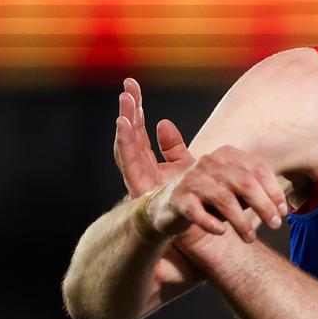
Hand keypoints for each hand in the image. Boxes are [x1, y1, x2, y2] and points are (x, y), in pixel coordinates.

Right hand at [114, 78, 193, 195]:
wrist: (194, 234)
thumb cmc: (187, 202)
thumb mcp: (183, 169)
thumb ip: (172, 148)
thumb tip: (162, 122)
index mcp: (148, 161)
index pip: (139, 129)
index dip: (136, 108)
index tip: (132, 84)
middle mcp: (139, 168)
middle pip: (130, 133)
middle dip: (128, 109)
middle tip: (127, 85)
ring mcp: (137, 178)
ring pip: (126, 145)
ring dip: (125, 122)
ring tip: (125, 101)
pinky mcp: (138, 186)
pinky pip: (129, 161)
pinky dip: (125, 140)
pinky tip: (123, 123)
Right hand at [145, 141, 289, 243]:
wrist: (166, 206)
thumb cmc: (209, 198)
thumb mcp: (234, 189)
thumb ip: (255, 192)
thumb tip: (281, 208)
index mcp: (227, 155)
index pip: (258, 169)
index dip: (274, 191)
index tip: (283, 212)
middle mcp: (210, 163)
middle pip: (245, 183)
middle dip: (264, 206)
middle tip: (275, 225)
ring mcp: (192, 180)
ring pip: (224, 199)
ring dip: (241, 222)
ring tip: (250, 238)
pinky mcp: (177, 199)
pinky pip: (196, 212)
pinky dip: (211, 224)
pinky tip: (221, 233)